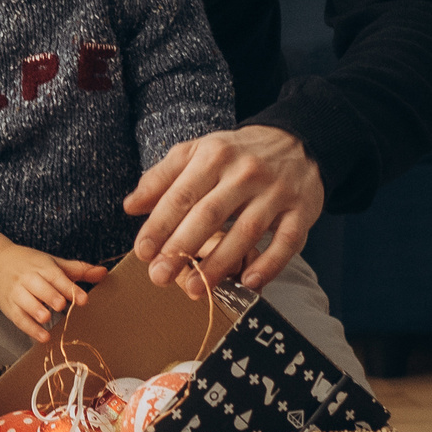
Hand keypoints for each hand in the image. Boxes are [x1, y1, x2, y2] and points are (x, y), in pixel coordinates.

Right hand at [0, 231, 108, 343]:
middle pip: (39, 287)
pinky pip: (18, 318)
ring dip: (35, 309)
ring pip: (26, 301)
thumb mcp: (52, 263)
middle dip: (49, 295)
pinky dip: (29, 328)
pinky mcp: (9, 306)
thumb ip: (78, 270)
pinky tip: (42, 337)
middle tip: (61, 305)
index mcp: (42, 267)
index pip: (57, 276)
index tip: (83, 299)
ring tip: (47, 317)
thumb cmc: (29, 264)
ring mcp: (17, 292)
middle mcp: (28, 278)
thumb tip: (104, 272)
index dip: (69, 288)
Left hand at [125, 125, 323, 294]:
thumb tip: (130, 206)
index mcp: (215, 156)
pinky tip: (248, 282)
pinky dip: (269, 265)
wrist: (297, 142)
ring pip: (246, 232)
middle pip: (209, 214)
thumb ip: (162, 177)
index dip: (160, 224)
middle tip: (159, 276)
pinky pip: (286, 242)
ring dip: (220, 264)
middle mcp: (246, 173)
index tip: (142, 251)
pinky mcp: (301, 211)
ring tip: (195, 289)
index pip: (182, 194)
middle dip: (181, 248)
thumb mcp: (198, 152)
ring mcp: (276, 193)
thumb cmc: (238, 154)